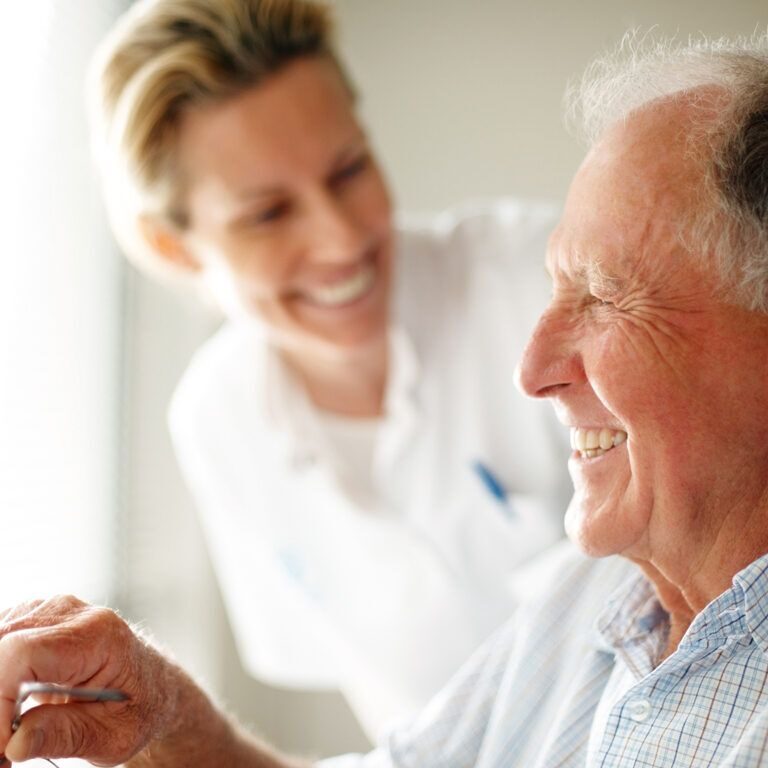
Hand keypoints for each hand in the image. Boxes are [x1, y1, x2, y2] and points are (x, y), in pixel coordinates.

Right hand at [0, 596, 179, 765]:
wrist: (153, 686)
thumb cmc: (139, 708)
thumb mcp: (113, 736)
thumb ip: (66, 736)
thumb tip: (15, 742)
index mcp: (99, 636)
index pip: (24, 654)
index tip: (3, 744)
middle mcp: (74, 614)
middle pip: (4, 647)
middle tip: (6, 748)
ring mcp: (54, 611)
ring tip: (10, 731)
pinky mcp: (37, 618)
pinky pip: (1, 644)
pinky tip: (11, 707)